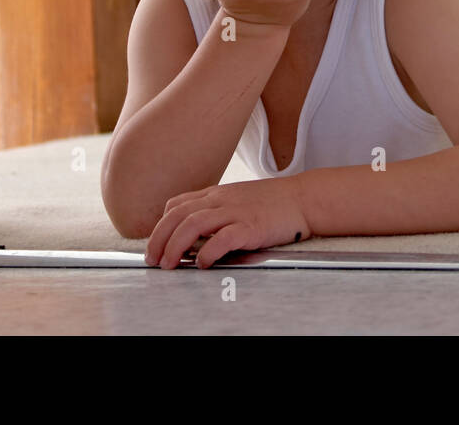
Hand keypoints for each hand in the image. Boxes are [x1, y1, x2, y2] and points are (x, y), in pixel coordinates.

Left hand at [143, 177, 311, 268]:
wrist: (305, 198)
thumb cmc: (274, 203)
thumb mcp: (239, 199)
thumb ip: (217, 211)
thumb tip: (196, 236)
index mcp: (217, 193)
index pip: (177, 204)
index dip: (161, 225)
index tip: (157, 244)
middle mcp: (222, 200)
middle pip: (178, 215)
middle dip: (159, 239)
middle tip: (154, 260)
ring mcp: (236, 211)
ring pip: (193, 224)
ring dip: (175, 246)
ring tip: (170, 264)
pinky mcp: (251, 226)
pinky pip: (222, 237)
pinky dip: (207, 251)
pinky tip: (203, 264)